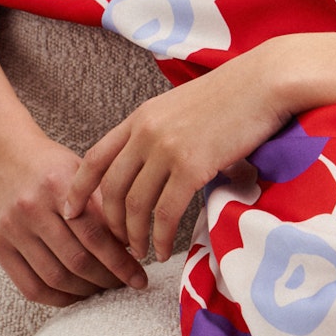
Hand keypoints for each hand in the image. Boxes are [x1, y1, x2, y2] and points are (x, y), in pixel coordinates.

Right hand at [0, 130, 148, 306]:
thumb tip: (131, 246)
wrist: (4, 155)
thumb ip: (104, 204)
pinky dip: (57, 298)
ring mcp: (11, 229)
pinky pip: (30, 287)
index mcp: (58, 185)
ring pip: (55, 277)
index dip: (120, 262)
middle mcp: (31, 208)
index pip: (95, 235)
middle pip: (76, 260)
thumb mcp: (82, 171)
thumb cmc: (51, 164)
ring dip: (85, 291)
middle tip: (125, 284)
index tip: (139, 277)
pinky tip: (77, 295)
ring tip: (104, 289)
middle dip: (107, 279)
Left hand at [64, 46, 291, 263]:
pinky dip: (160, 237)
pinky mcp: (192, 166)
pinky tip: (162, 250)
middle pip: (112, 188)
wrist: (264, 82)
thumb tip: (163, 168)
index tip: (71, 211)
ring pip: (135, 206)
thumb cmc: (234, 94)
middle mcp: (146, 132)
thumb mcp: (184, 107)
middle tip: (117, 245)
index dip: (79, 189)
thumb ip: (165, 134)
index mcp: (141, 116)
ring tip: (139, 254)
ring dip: (134, 236)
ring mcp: (167, 148)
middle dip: (110, 223)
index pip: (95, 156)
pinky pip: (166, 213)